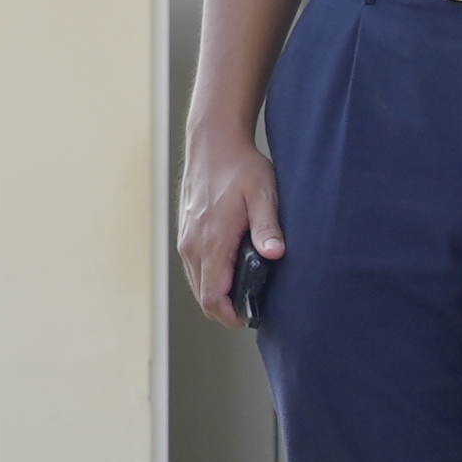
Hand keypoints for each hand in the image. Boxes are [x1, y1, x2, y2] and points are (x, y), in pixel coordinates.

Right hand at [175, 125, 282, 321]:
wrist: (213, 143)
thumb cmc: (240, 167)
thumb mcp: (262, 194)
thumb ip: (267, 226)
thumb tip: (275, 254)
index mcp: (210, 241)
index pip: (212, 297)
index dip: (229, 316)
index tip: (247, 318)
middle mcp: (192, 245)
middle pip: (202, 296)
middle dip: (224, 309)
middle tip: (251, 308)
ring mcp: (186, 239)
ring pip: (196, 283)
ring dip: (216, 294)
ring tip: (243, 292)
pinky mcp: (186, 233)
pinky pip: (194, 268)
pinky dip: (209, 278)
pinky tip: (230, 270)